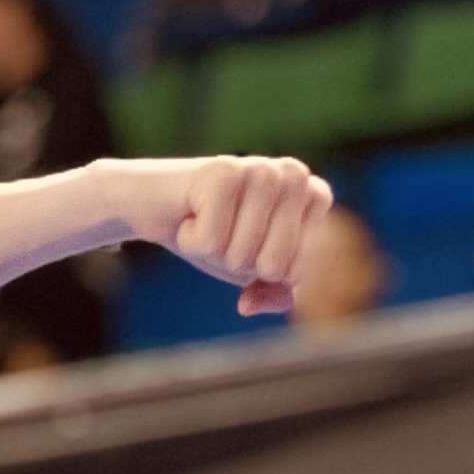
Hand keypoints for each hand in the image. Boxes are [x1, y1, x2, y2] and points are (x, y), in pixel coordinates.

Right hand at [129, 155, 331, 316]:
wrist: (158, 204)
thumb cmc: (214, 233)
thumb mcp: (253, 269)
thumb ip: (275, 294)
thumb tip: (248, 304)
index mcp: (314, 195)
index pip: (296, 273)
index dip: (262, 274)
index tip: (246, 241)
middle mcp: (294, 174)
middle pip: (272, 266)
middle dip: (237, 263)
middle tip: (222, 231)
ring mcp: (260, 168)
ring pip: (242, 256)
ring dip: (213, 252)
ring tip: (204, 220)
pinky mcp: (222, 171)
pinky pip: (210, 242)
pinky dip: (190, 240)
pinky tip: (188, 214)